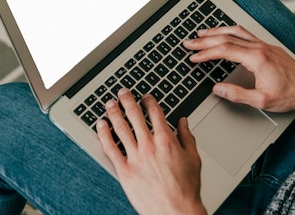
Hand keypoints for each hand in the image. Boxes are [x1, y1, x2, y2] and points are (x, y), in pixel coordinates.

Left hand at [97, 89, 206, 214]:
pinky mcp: (124, 171)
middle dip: (127, 100)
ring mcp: (135, 157)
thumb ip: (187, 137)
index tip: (145, 97)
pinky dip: (104, 134)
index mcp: (166, 139)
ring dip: (113, 112)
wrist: (176, 211)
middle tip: (122, 92)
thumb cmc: (186, 189)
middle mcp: (149, 145)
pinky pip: (110, 148)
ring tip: (109, 104)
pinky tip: (101, 125)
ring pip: (120, 128)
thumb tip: (183, 122)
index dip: (148, 100)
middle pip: (134, 115)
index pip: (154, 112)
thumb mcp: (193, 158)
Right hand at [183, 25, 294, 114]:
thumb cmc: (290, 95)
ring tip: (201, 34)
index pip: (224, 50)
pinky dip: (230, 31)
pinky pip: (245, 33)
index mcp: (257, 58)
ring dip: (216, 32)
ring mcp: (264, 45)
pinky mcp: (267, 46)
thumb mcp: (261, 101)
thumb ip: (237, 94)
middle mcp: (259, 47)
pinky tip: (225, 32)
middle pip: (226, 38)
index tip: (194, 57)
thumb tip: (217, 89)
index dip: (206, 53)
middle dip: (205, 40)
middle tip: (189, 42)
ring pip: (235, 32)